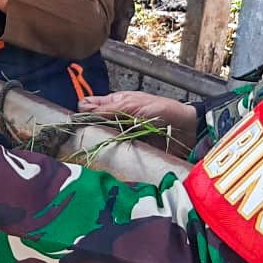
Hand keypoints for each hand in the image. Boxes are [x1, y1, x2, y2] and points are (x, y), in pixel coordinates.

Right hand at [78, 91, 196, 148]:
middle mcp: (116, 119)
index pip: (89, 107)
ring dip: (100, 144)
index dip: (82, 115)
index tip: (77, 125)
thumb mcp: (132, 105)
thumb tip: (81, 107)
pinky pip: (117, 153)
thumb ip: (107, 108)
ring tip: (94, 151)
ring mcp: (123, 135)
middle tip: (84, 141)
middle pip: (94, 126)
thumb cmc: (161, 110)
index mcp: (115, 103)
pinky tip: (108, 159)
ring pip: (103, 140)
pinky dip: (113, 155)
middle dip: (89, 132)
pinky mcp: (131, 149)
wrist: (185, 129)